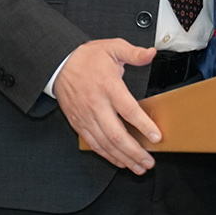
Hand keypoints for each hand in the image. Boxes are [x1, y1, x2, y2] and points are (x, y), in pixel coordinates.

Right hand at [54, 39, 159, 172]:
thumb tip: (151, 53)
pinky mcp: (78, 123)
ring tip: (139, 167)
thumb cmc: (88, 58)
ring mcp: (85, 117)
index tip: (156, 137)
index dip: (143, 125)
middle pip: (116, 134)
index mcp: (108, 87)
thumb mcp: (112, 47)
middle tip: (149, 162)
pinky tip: (119, 161)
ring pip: (105, 143)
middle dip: (134, 151)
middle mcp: (96, 105)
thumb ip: (133, 53)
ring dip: (123, 157)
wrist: (58, 64)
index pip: (128, 110)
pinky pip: (93, 143)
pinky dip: (107, 155)